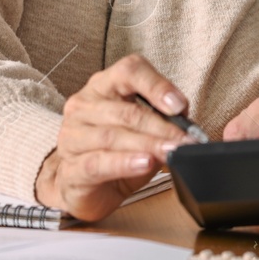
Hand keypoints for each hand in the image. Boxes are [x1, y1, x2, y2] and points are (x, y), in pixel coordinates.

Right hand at [34, 54, 196, 220]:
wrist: (82, 188)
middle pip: (126, 111)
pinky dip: (124, 163)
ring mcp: (73, 136)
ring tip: (171, 152)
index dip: (156, 85)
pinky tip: (144, 163)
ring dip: (148, 145)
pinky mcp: (70, 168)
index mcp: (104, 86)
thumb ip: (162, 122)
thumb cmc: (115, 153)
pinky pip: (98, 162)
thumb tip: (188, 125)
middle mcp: (84, 106)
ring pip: (113, 136)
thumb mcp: (143, 132)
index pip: (129, 71)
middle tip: (186, 140)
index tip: (180, 105)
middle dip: (162, 127)